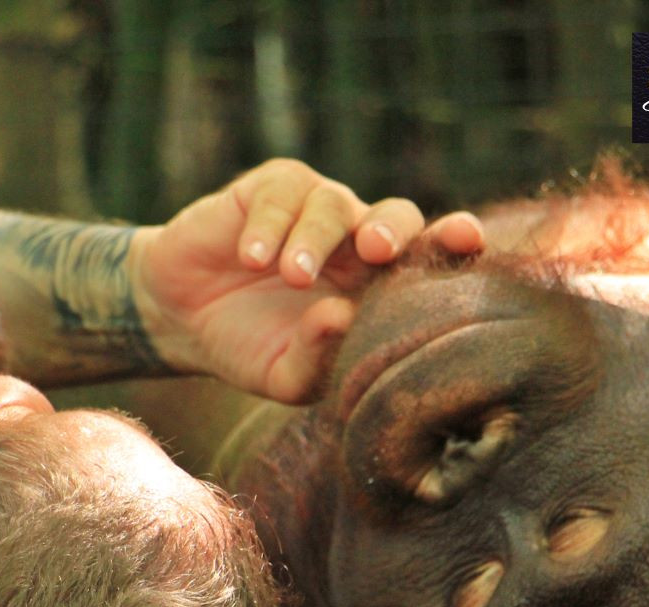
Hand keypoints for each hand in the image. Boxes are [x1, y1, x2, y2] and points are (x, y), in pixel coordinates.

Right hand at [131, 158, 483, 402]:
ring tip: (292, 276)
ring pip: (333, 204)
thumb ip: (315, 357)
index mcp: (375, 287)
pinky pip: (283, 193)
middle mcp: (355, 242)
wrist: (181, 318)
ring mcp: (314, 210)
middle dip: (394, 229)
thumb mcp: (282, 374)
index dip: (450, 247)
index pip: (426, 262)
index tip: (468, 240)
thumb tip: (340, 320)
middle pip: (397, 216)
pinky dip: (270, 225)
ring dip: (315, 240)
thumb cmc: (249, 347)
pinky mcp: (269, 189)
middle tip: (374, 250)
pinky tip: (251, 259)